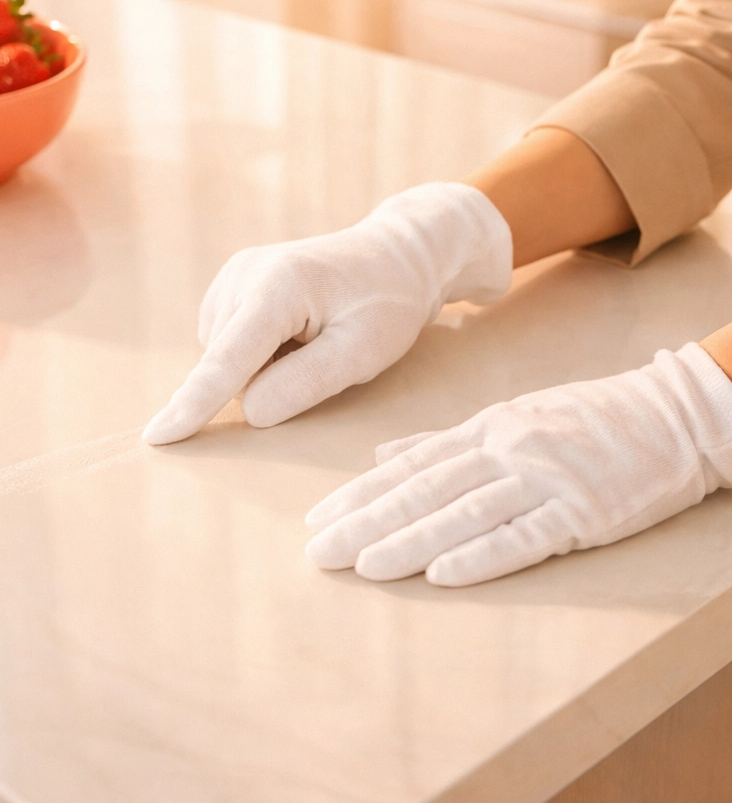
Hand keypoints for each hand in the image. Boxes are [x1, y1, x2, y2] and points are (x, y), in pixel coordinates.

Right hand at [143, 183, 511, 444]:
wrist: (393, 256)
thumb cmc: (386, 304)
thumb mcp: (362, 353)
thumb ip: (303, 385)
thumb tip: (248, 410)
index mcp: (277, 288)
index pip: (228, 361)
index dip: (194, 404)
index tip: (156, 436)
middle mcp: (243, 274)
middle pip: (228, 366)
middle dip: (265, 380)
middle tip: (323, 350)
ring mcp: (233, 275)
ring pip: (225, 358)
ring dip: (261, 366)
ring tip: (311, 337)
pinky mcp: (231, 284)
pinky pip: (228, 344)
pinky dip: (256, 352)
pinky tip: (293, 331)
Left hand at [306, 344, 731, 585]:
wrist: (672, 413)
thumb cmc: (583, 420)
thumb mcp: (506, 419)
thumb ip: (441, 441)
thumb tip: (379, 456)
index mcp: (483, 431)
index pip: (408, 468)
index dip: (359, 494)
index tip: (317, 518)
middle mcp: (503, 452)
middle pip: (423, 491)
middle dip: (366, 522)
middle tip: (318, 550)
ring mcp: (542, 481)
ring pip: (462, 513)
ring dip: (408, 541)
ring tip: (362, 566)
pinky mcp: (581, 512)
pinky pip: (524, 537)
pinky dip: (481, 555)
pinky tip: (442, 574)